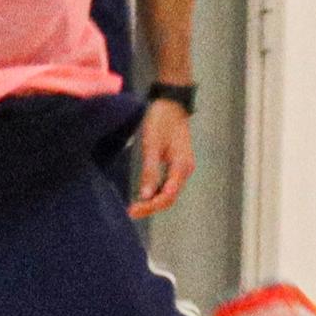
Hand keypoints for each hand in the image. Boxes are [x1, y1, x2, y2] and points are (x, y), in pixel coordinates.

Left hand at [129, 98, 194, 218]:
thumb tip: (145, 196)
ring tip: (135, 208)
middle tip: (131, 212)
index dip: (150, 206)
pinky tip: (144, 196)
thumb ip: (149, 171)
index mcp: (182, 166)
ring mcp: (183, 168)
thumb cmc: (161, 120)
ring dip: (153, 202)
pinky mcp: (177, 165)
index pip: (167, 196)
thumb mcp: (152, 144)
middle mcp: (185, 170)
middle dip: (151, 207)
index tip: (132, 211)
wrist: (172, 103)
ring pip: (169, 193)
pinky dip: (156, 193)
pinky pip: (168, 185)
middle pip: (169, 198)